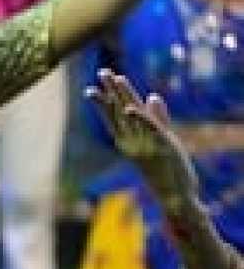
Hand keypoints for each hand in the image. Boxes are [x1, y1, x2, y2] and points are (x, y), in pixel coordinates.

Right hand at [87, 69, 199, 206]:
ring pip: (131, 116)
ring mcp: (145, 144)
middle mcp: (132, 141)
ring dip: (122, 96)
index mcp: (129, 141)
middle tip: (102, 71)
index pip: (114, 116)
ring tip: (116, 78)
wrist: (174, 197)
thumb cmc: (168, 171)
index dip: (106, 100)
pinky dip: (139, 118)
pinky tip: (130, 107)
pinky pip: (149, 129)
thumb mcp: (162, 141)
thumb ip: (158, 117)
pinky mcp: (161, 146)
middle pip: (119, 111)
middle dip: (111, 90)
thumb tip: (154, 95)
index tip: (94, 85)